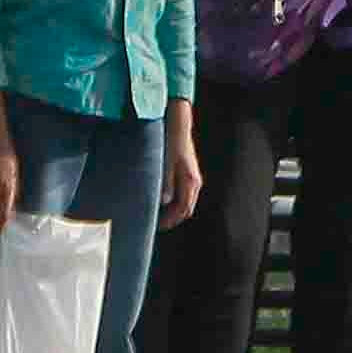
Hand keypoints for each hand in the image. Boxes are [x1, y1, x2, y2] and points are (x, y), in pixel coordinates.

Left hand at [161, 114, 202, 229]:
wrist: (178, 126)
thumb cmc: (172, 143)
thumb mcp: (166, 164)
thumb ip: (166, 184)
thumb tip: (164, 202)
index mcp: (190, 182)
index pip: (183, 210)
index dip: (171, 220)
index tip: (157, 226)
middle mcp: (195, 182)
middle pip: (186, 208)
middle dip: (172, 218)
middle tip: (157, 224)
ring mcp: (193, 177)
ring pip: (185, 201)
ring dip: (173, 210)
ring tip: (158, 213)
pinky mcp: (188, 172)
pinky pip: (184, 193)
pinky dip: (175, 200)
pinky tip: (162, 199)